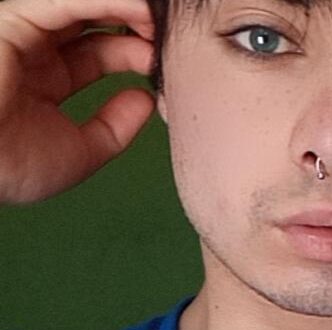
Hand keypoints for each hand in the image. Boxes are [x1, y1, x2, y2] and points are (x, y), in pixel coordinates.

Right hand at [0, 0, 155, 204]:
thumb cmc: (13, 165)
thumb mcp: (80, 150)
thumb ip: (115, 126)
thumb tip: (146, 99)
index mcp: (46, 80)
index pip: (100, 55)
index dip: (136, 54)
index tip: (165, 63)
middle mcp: (34, 51)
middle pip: (93, 22)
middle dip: (134, 25)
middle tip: (169, 34)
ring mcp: (22, 32)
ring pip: (82, 7)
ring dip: (126, 9)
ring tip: (161, 17)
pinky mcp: (12, 20)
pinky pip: (66, 2)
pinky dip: (107, 3)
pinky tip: (139, 9)